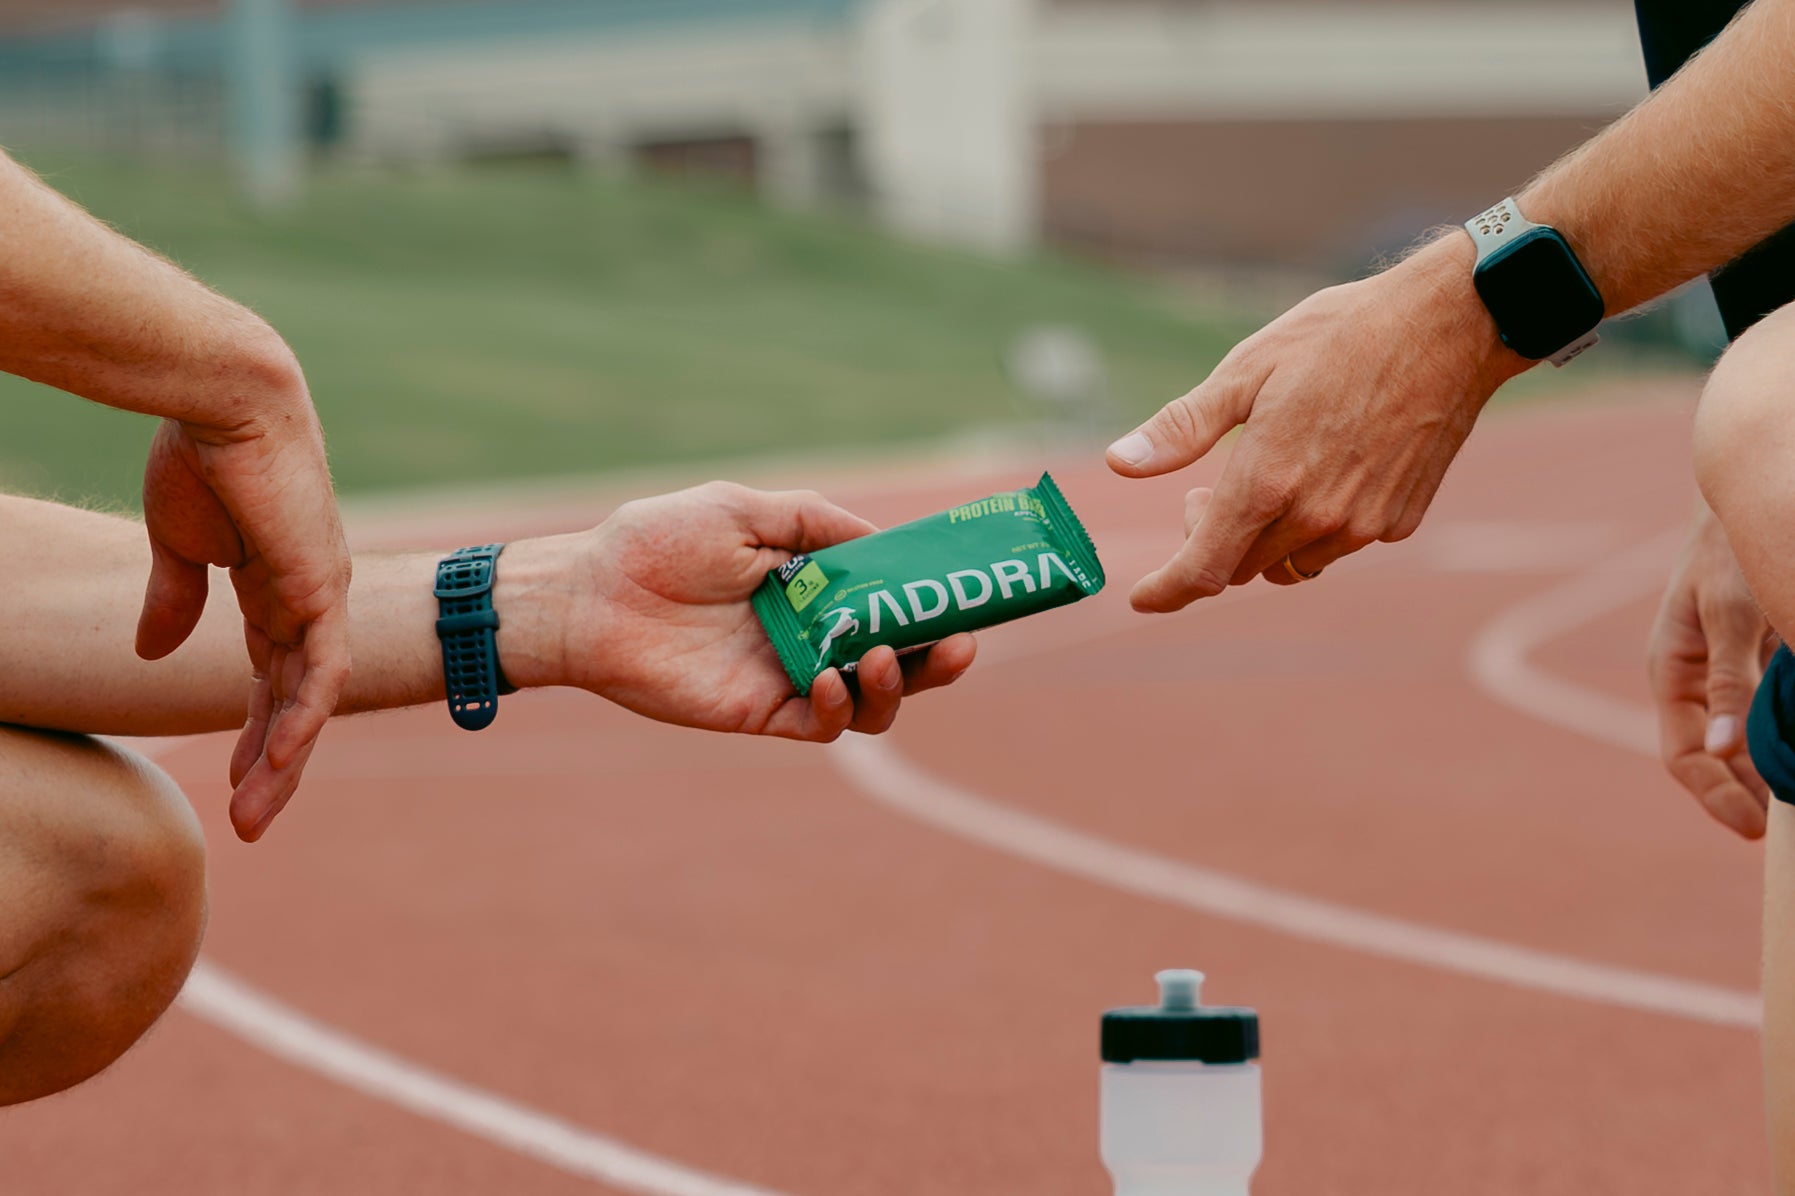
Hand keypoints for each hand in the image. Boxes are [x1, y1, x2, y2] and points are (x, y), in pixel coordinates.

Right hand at [136, 396, 351, 842]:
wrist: (224, 401)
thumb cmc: (199, 455)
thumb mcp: (179, 543)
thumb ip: (175, 597)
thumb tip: (152, 651)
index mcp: (276, 587)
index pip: (274, 674)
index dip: (257, 726)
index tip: (232, 775)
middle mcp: (310, 598)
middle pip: (298, 697)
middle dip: (274, 761)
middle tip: (251, 822)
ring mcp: (322, 594)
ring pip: (313, 696)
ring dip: (286, 758)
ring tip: (256, 814)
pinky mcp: (323, 586)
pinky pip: (323, 667)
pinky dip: (305, 714)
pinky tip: (282, 759)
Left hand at [499, 482, 975, 739]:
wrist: (590, 596)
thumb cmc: (655, 543)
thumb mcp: (744, 509)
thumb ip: (815, 522)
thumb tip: (883, 542)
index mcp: (809, 583)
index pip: (888, 597)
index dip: (931, 599)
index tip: (966, 592)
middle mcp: (809, 632)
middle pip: (896, 656)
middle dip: (937, 655)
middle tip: (961, 643)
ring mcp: (788, 675)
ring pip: (870, 700)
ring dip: (896, 685)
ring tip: (887, 658)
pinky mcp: (762, 713)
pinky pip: (823, 725)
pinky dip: (840, 707)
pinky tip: (828, 679)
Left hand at [1105, 237, 1526, 611]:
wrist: (1450, 325)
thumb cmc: (1340, 335)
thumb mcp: (1246, 369)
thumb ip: (1182, 428)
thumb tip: (1122, 463)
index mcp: (1267, 481)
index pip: (1202, 569)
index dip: (1166, 591)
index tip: (1143, 599)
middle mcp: (1315, 516)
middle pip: (1239, 568)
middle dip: (1210, 541)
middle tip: (1209, 488)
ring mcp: (1362, 524)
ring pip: (1288, 563)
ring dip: (1264, 538)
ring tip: (1269, 475)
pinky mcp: (1398, 521)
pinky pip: (1338, 546)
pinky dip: (1314, 526)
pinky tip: (1323, 471)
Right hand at [1648, 501, 1773, 837]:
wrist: (1752, 491)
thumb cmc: (1734, 545)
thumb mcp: (1732, 611)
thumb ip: (1730, 682)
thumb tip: (1723, 750)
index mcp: (1672, 671)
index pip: (1685, 756)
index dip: (1717, 797)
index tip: (1757, 829)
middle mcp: (1695, 678)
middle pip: (1715, 757)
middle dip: (1747, 794)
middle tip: (1785, 826)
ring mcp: (1725, 670)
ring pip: (1744, 738)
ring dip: (1769, 769)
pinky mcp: (1755, 657)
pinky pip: (1767, 711)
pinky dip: (1786, 734)